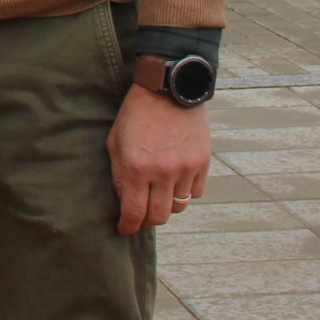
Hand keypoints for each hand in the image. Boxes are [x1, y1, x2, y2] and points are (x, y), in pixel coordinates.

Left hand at [109, 86, 211, 234]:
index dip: (129, 226)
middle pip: (159, 216)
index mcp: (137, 167)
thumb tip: (125, 202)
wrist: (168, 89)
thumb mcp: (116, 142)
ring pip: (179, 206)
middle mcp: (163, 172)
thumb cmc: (136, 114)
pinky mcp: (203, 162)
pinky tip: (175, 180)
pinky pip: (196, 192)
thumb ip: (119, 174)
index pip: (135, 212)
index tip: (125, 230)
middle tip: (141, 216)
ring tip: (158, 194)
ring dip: (167, 205)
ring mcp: (186, 168)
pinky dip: (185, 192)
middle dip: (148, 221)